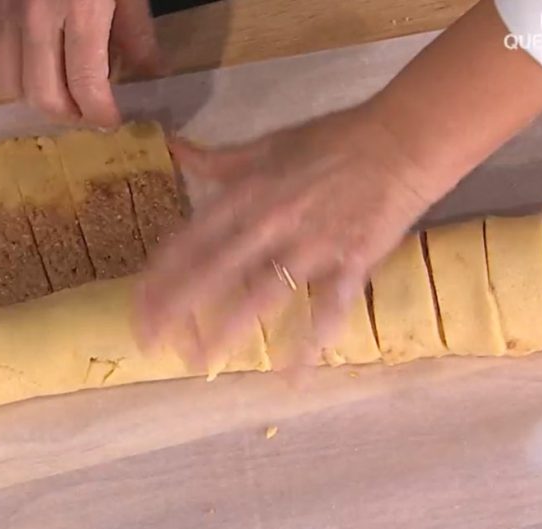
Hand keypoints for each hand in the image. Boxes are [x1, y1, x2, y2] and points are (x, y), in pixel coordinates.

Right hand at [0, 0, 164, 126]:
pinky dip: (7, 73)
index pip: (86, 85)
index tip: (113, 121)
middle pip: (45, 96)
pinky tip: (29, 67)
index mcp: (80, 10)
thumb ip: (135, 29)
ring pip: (10, 84)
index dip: (101, 113)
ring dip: (37, 97)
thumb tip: (149, 71)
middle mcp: (35, 18)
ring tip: (62, 91)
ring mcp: (2, 12)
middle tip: (90, 112)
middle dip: (71, 114)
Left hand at [135, 0, 541, 368]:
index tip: (138, 306)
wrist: (402, 140)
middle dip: (177, 309)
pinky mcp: (350, 262)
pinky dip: (310, 343)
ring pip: (261, 293)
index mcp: (248, 192)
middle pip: (214, 271)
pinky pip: (327, 308)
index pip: (190, 239)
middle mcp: (271, 221)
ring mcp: (311, 245)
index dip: (160, 275)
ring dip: (229, 331)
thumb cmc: (334, 139)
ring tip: (202, 362)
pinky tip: (291, 377)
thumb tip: (177, 150)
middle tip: (150, 344)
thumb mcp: (270, 142)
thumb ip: (221, 160)